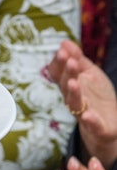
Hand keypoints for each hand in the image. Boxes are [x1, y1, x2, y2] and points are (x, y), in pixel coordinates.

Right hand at [48, 40, 116, 168]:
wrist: (110, 124)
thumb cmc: (97, 97)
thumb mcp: (89, 74)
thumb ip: (78, 58)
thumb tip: (63, 42)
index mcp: (71, 85)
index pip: (59, 74)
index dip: (59, 64)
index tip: (61, 51)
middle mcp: (74, 98)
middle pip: (66, 86)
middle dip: (68, 74)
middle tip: (71, 62)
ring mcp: (84, 113)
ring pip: (75, 104)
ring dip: (74, 94)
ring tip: (74, 83)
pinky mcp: (97, 127)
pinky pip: (92, 125)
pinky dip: (90, 121)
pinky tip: (88, 116)